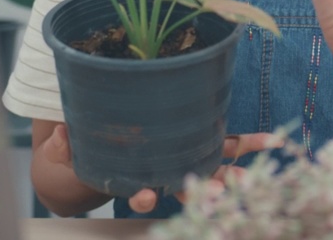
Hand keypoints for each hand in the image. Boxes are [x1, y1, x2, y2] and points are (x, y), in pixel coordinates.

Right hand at [40, 124, 281, 213]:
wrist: (108, 158)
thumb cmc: (86, 153)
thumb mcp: (69, 152)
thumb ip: (64, 145)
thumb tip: (61, 134)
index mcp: (133, 180)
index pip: (139, 192)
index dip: (141, 196)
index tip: (143, 198)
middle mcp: (163, 177)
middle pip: (183, 189)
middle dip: (199, 194)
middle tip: (213, 199)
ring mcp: (186, 164)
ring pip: (211, 173)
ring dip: (230, 176)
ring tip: (247, 179)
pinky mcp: (202, 146)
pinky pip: (228, 146)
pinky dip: (249, 144)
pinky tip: (272, 141)